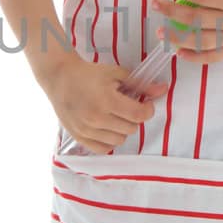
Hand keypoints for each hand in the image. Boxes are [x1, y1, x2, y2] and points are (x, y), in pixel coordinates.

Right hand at [43, 54, 169, 154]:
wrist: (59, 77)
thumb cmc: (88, 73)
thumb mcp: (116, 73)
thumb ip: (140, 84)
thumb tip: (163, 90)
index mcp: (107, 100)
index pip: (139, 115)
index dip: (148, 110)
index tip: (145, 104)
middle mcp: (96, 118)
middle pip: (131, 128)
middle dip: (134, 117)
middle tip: (127, 107)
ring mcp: (86, 130)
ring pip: (119, 140)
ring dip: (123, 129)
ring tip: (116, 116)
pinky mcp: (78, 137)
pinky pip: (103, 149)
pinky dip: (110, 141)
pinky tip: (108, 128)